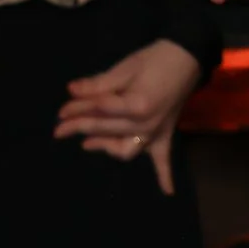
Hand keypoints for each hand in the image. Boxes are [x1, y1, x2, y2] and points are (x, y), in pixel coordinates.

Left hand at [53, 39, 201, 194]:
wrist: (187, 55)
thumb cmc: (156, 58)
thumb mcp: (125, 67)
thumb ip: (99, 84)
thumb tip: (71, 91)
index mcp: (138, 105)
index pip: (99, 110)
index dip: (77, 109)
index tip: (60, 111)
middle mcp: (147, 124)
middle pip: (106, 128)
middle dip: (80, 125)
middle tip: (60, 125)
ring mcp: (157, 132)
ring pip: (126, 149)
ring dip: (106, 147)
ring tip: (87, 143)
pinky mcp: (166, 133)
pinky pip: (165, 158)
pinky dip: (166, 175)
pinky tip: (168, 192)